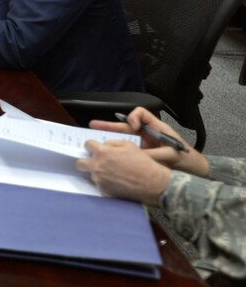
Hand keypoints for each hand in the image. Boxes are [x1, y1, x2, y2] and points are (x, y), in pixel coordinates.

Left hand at [75, 140, 171, 204]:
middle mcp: (97, 166)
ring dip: (98, 172)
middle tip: (95, 161)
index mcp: (102, 152)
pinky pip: (99, 185)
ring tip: (113, 173)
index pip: (87, 145)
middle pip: (79, 163)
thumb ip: (112, 143)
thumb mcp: (129, 145)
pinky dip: (105, 183)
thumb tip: (103, 145)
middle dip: (85, 160)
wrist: (152, 183)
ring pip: (91, 174)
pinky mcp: (104, 191)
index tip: (95, 148)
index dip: (92, 146)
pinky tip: (116, 182)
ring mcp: (99, 180)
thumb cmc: (142, 162)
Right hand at [89, 107, 207, 176]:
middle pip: (125, 125)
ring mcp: (142, 145)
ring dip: (108, 138)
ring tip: (92, 138)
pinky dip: (115, 151)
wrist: (193, 172)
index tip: (134, 128)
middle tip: (93, 125)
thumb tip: (138, 156)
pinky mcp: (140, 156)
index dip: (134, 118)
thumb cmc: (186, 160)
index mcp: (156, 128)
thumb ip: (154, 154)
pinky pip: (125, 151)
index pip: (141, 114)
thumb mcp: (171, 155)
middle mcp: (146, 134)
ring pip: (122, 138)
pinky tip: (105, 155)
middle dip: (109, 125)